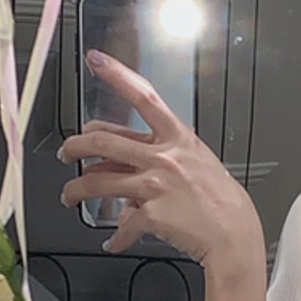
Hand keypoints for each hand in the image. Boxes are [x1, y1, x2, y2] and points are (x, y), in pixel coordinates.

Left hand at [59, 52, 261, 265]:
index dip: (117, 75)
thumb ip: (158, 156)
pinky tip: (113, 241)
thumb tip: (122, 165)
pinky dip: (116, 236)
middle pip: (102, 141)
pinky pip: (121, 224)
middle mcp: (163, 157)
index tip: (96, 59)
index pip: (144, 97)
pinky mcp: (151, 214)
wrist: (234, 231)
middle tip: (66, 153)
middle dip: (74, 147)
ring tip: (69, 196)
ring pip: (96, 182)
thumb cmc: (219, 198)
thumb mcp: (196, 162)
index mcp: (177, 138)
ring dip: (74, 190)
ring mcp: (155, 185)